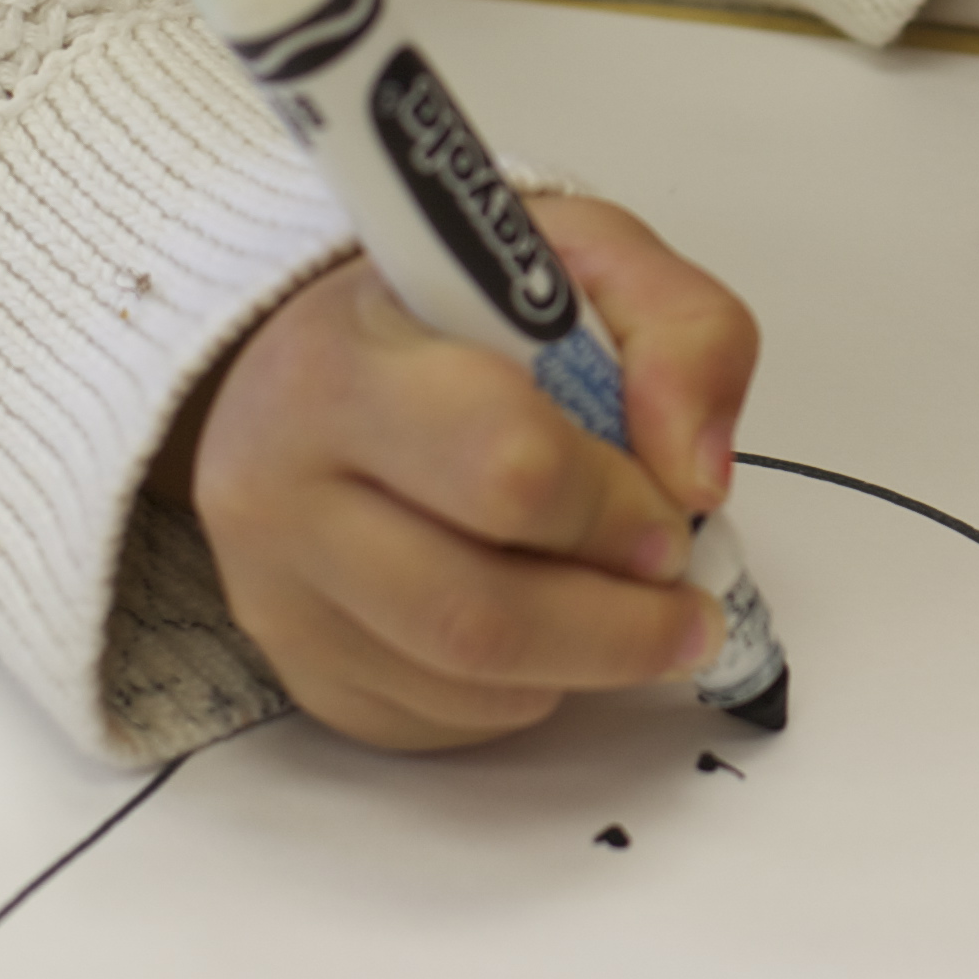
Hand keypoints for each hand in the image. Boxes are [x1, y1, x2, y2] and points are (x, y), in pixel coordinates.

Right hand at [185, 199, 757, 749]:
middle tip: (688, 607)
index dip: (613, 506)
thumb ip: (681, 331)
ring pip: (464, 684)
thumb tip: (699, 477)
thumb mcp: (582, 257)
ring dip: (587, 667)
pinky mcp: (302, 672)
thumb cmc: (451, 313)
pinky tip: (547, 628)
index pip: (502, 464)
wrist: (306, 366)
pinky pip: (440, 721)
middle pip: (476, 613)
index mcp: (346, 363)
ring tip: (639, 617)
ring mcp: (279, 595)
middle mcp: (282, 489)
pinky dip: (525, 692)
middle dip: (618, 625)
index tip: (672, 509)